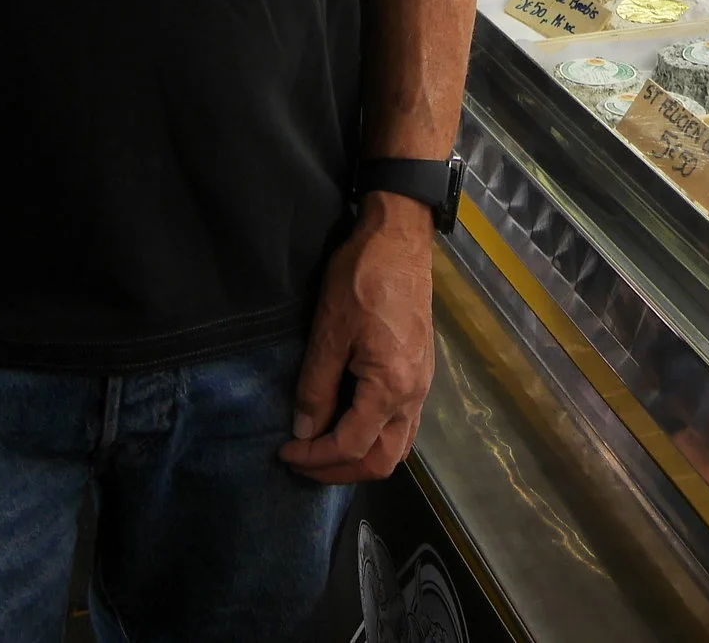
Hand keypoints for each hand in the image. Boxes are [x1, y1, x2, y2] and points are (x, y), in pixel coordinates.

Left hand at [280, 193, 436, 483]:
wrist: (400, 238)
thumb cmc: (363, 278)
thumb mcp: (329, 332)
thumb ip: (316, 388)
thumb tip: (304, 432)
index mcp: (392, 387)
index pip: (351, 445)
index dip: (315, 457)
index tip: (285, 452)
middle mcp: (415, 394)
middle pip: (382, 460)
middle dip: (339, 471)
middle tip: (303, 461)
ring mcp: (423, 384)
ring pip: (398, 446)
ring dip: (360, 459)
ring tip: (323, 450)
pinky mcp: (421, 371)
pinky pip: (403, 425)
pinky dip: (376, 438)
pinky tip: (350, 424)